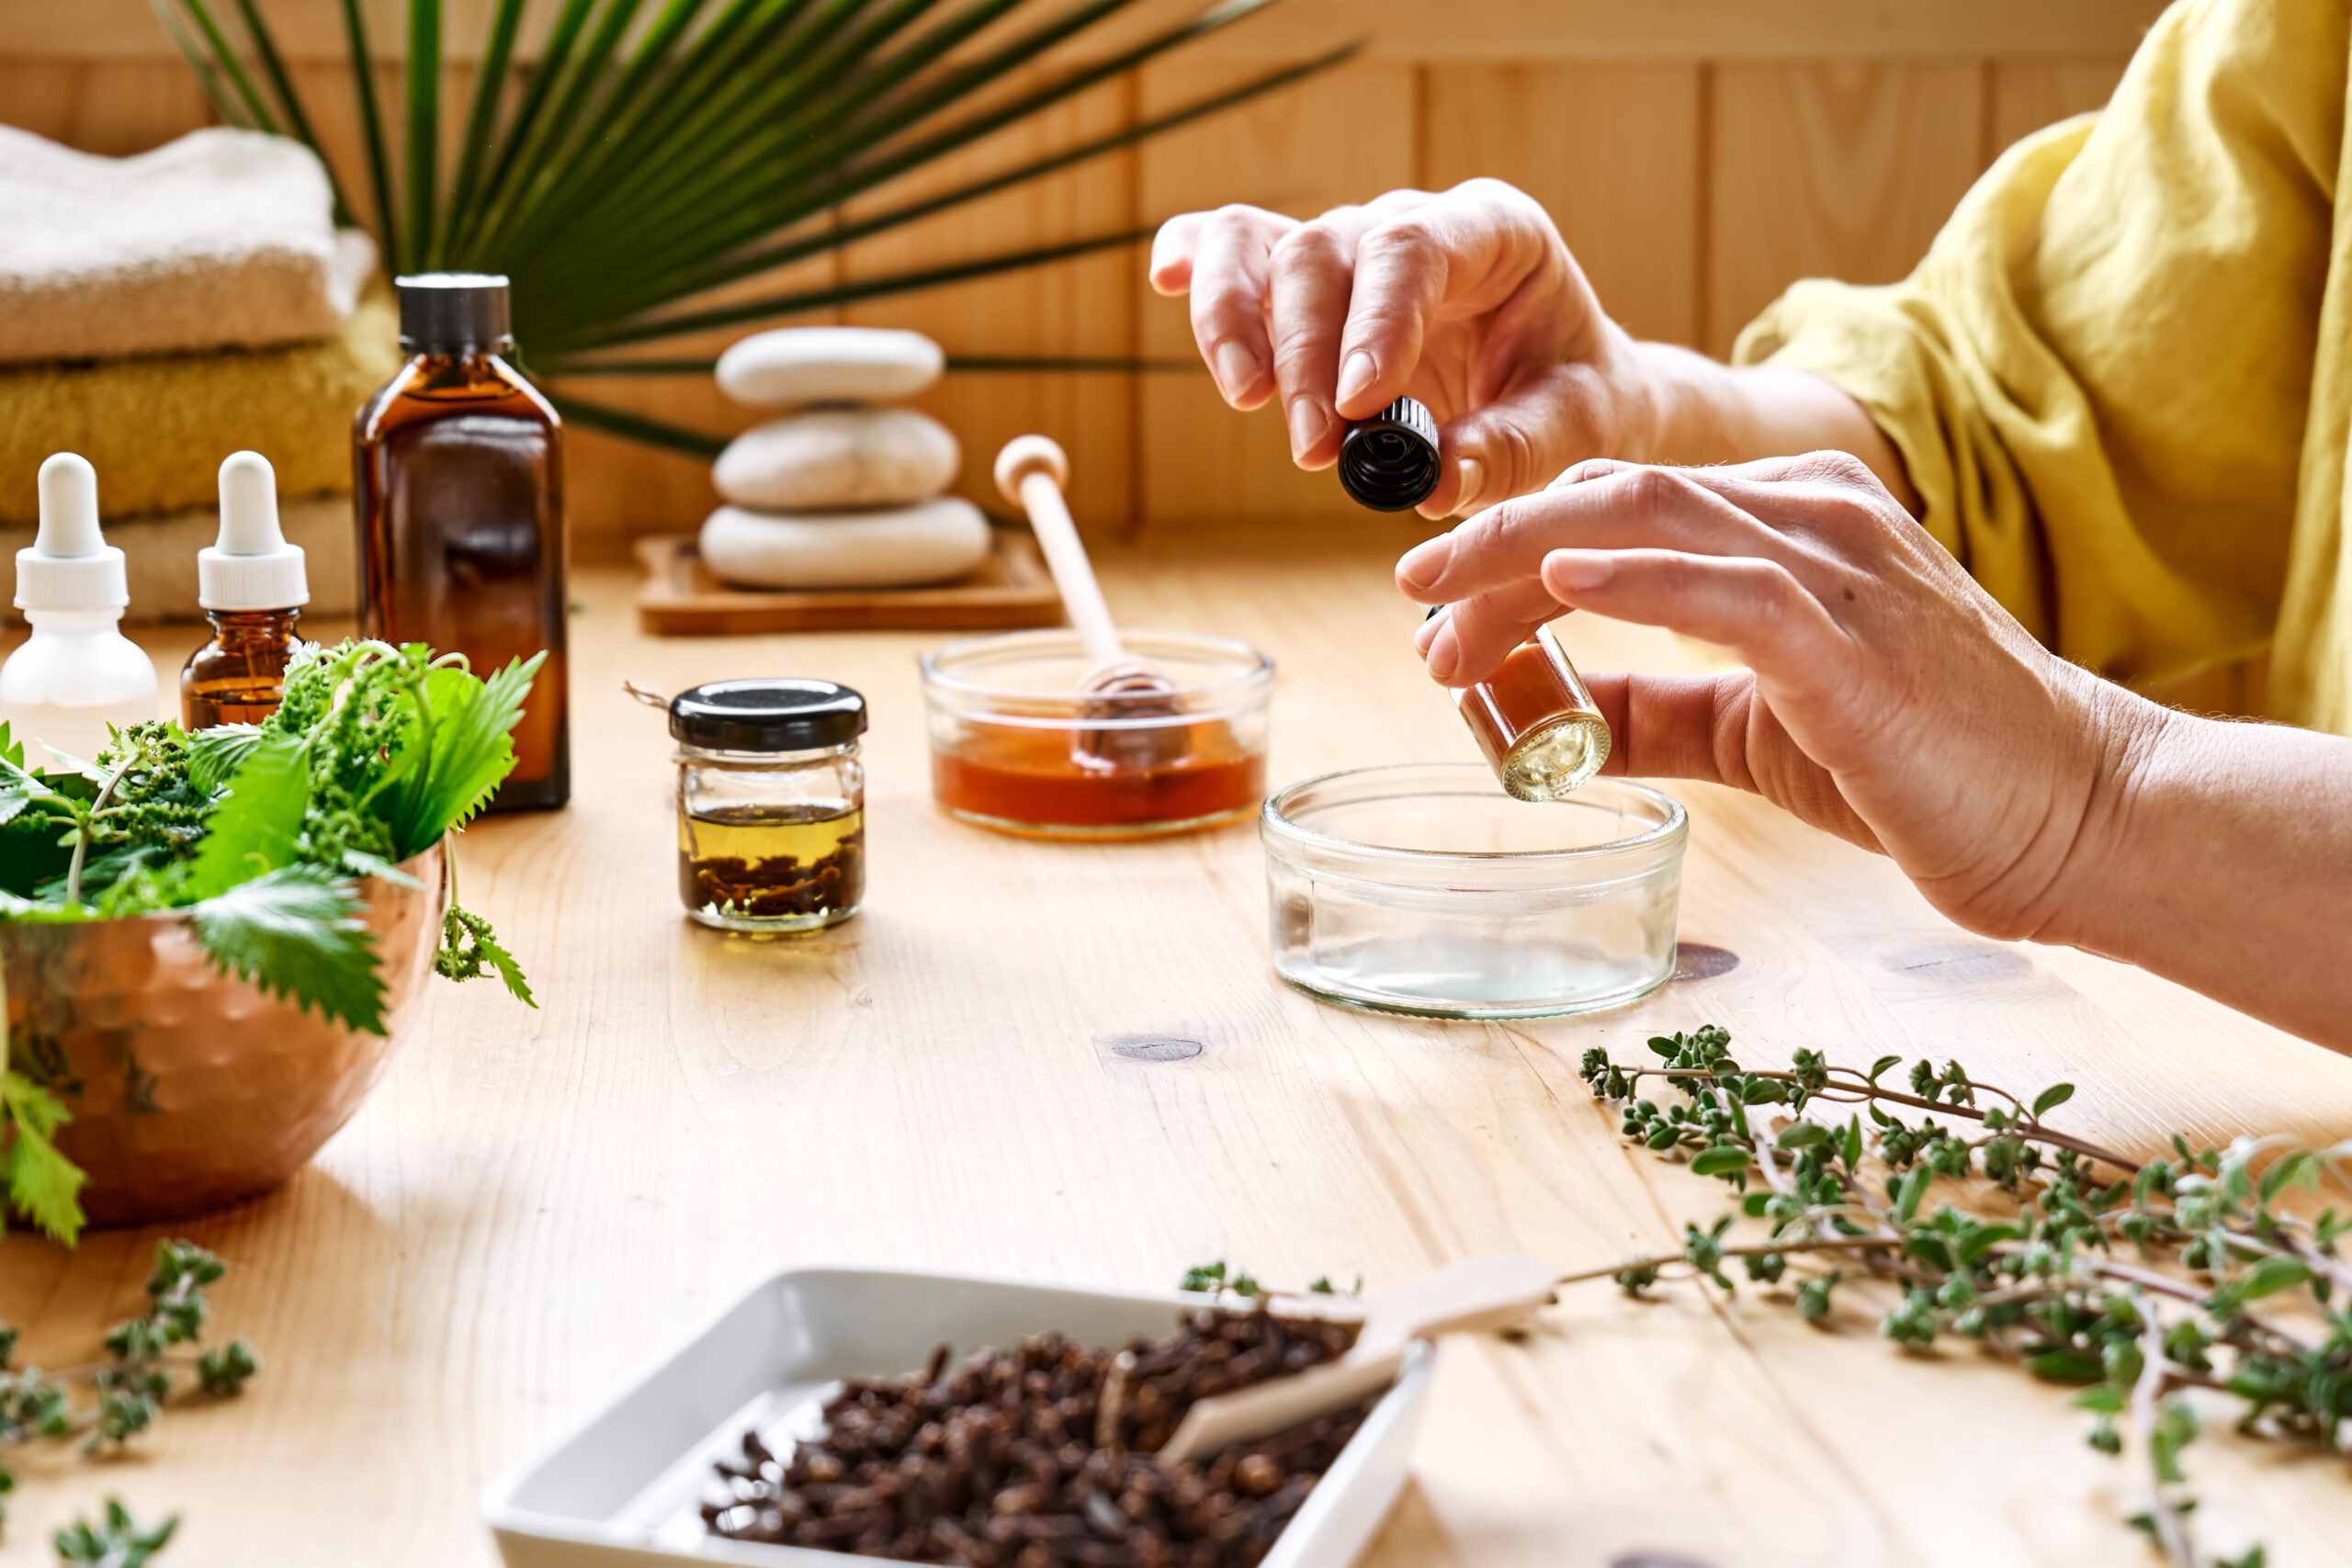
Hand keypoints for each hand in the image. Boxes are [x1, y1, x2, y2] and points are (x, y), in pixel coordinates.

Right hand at [1148, 180, 1661, 517]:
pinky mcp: (1305, 287)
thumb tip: (1434, 482)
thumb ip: (1509, 452)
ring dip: (1240, 326)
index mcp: (1493, 234)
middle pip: (1326, 253)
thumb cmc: (1571, 397)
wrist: (1561, 391)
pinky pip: (1233, 249)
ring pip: (1264, 245)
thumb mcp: (1570, 432)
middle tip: (1317, 451)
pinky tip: (1165, 278)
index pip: (1413, 250)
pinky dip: (1197, 263)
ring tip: (1249, 402)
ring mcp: (1350, 250)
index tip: (1360, 401)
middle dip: (1308, 354)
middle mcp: (1409, 226)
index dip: (1376, 319)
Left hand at [1393, 452, 2164, 942]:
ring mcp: (1837, 567)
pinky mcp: (1852, 639)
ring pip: (1645, 517)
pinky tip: (1557, 586)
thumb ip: (1662, 709)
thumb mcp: (1760, 730)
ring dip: (1522, 565)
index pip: (1619, 503)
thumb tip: (1558, 717)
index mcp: (1790, 525)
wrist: (2076, 818)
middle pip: (1611, 492)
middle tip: (1411, 597)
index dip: (1511, 547)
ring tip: (1442, 618)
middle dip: (1491, 544)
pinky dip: (1629, 576)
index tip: (1434, 606)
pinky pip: (1723, 583)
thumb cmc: (1927, 769)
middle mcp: (1811, 518)